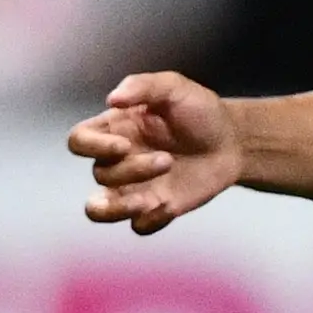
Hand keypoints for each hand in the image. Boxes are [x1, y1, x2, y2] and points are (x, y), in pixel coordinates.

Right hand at [69, 71, 242, 232]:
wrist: (233, 141)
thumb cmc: (200, 111)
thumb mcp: (175, 88)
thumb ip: (143, 86)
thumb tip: (112, 99)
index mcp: (115, 130)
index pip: (79, 141)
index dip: (92, 147)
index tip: (124, 145)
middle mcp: (117, 161)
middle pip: (99, 174)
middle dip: (131, 170)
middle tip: (167, 160)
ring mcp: (134, 187)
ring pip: (100, 209)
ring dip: (118, 208)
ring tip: (148, 200)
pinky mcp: (155, 208)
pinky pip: (138, 226)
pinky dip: (149, 220)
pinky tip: (169, 206)